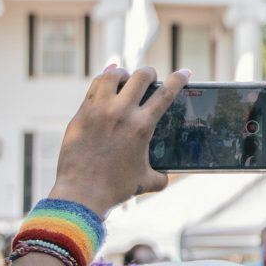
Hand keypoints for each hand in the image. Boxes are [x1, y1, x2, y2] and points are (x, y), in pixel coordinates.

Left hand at [49, 67, 185, 213]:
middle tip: (151, 79)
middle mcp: (121, 113)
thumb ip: (161, 175)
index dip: (179, 79)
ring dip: (124, 73)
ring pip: (113, 75)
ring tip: (126, 78)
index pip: (166, 93)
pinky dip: (103, 80)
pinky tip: (107, 81)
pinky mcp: (81, 115)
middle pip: (141, 76)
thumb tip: (167, 175)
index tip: (185, 72)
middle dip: (150, 74)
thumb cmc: (115, 188)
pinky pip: (94, 88)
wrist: (81, 194)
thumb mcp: (145, 181)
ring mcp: (98, 111)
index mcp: (141, 126)